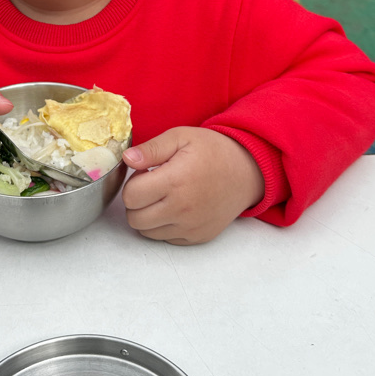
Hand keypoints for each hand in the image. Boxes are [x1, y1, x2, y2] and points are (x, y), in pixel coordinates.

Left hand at [122, 127, 263, 244]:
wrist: (247, 171)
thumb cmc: (213, 151)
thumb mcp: (181, 137)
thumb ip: (152, 149)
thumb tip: (127, 159)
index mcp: (175, 181)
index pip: (131, 196)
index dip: (132, 183)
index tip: (145, 173)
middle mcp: (182, 209)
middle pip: (134, 218)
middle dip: (136, 202)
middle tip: (151, 186)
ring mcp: (190, 227)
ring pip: (146, 232)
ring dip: (147, 215)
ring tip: (162, 197)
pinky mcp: (197, 237)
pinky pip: (165, 238)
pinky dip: (163, 226)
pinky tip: (175, 208)